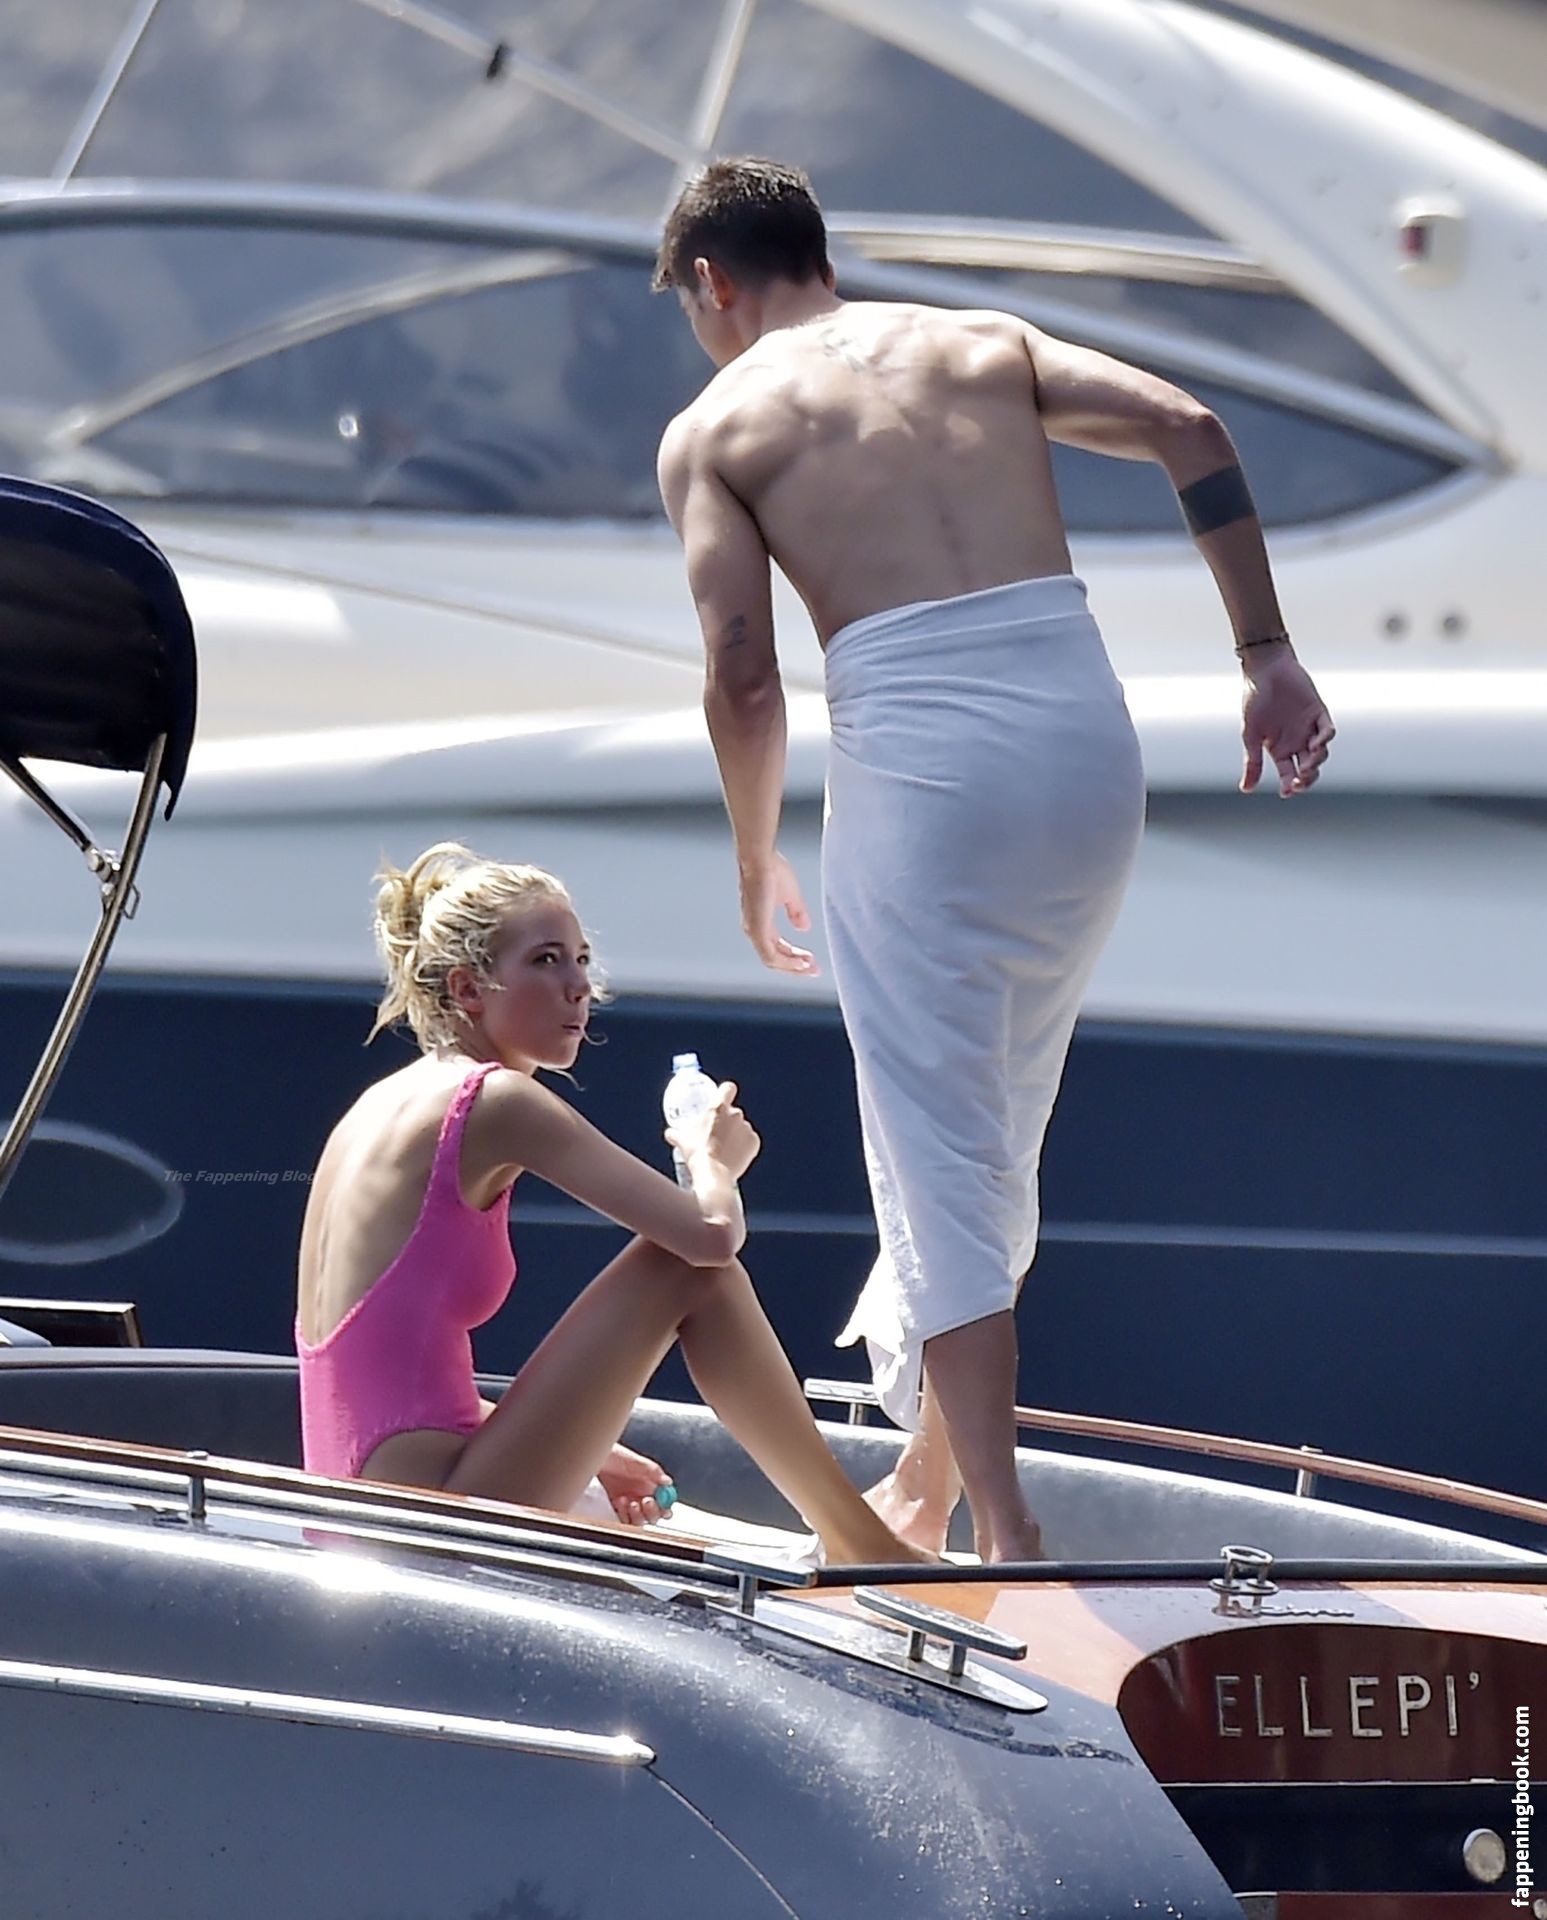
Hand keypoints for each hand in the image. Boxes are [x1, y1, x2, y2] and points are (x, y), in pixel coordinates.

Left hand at [597, 1442, 673, 1526]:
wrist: (591, 1458)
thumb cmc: (612, 1455)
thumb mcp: (635, 1460)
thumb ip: (653, 1471)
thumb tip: (668, 1482)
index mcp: (649, 1483)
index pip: (664, 1500)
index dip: (666, 1505)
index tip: (663, 1505)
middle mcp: (640, 1495)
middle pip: (654, 1514)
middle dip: (653, 1511)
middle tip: (646, 1501)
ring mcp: (628, 1503)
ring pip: (640, 1520)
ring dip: (638, 1514)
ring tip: (630, 1501)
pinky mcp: (615, 1509)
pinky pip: (624, 1521)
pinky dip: (623, 1515)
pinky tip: (619, 1502)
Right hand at [664, 1080, 761, 1180]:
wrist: (712, 1173)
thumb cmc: (697, 1152)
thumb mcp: (681, 1139)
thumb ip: (676, 1133)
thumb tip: (670, 1134)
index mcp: (718, 1107)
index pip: (728, 1088)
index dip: (725, 1092)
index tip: (722, 1098)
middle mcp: (736, 1115)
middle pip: (733, 1112)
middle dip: (726, 1122)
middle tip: (716, 1134)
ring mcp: (747, 1128)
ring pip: (742, 1128)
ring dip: (735, 1135)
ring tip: (724, 1149)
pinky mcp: (754, 1143)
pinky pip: (750, 1141)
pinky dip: (744, 1147)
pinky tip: (734, 1156)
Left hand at [739, 851, 818, 974]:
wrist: (760, 859)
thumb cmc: (771, 869)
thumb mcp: (791, 895)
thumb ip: (797, 913)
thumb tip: (804, 927)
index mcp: (761, 922)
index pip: (778, 947)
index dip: (796, 956)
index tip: (812, 961)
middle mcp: (754, 929)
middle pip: (775, 958)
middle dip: (796, 966)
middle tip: (814, 970)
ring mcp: (753, 931)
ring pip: (773, 960)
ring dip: (793, 967)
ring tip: (810, 968)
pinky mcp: (756, 930)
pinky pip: (770, 956)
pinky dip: (786, 962)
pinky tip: (801, 963)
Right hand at [1240, 646, 1335, 796]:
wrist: (1265, 669)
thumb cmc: (1254, 700)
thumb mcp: (1250, 735)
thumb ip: (1252, 761)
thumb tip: (1245, 789)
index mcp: (1279, 749)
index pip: (1288, 774)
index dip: (1290, 786)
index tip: (1287, 791)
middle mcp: (1296, 741)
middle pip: (1308, 768)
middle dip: (1307, 779)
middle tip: (1300, 781)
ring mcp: (1309, 728)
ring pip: (1319, 753)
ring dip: (1315, 762)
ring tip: (1307, 765)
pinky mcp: (1319, 713)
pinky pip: (1327, 730)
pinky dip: (1324, 739)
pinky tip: (1315, 745)